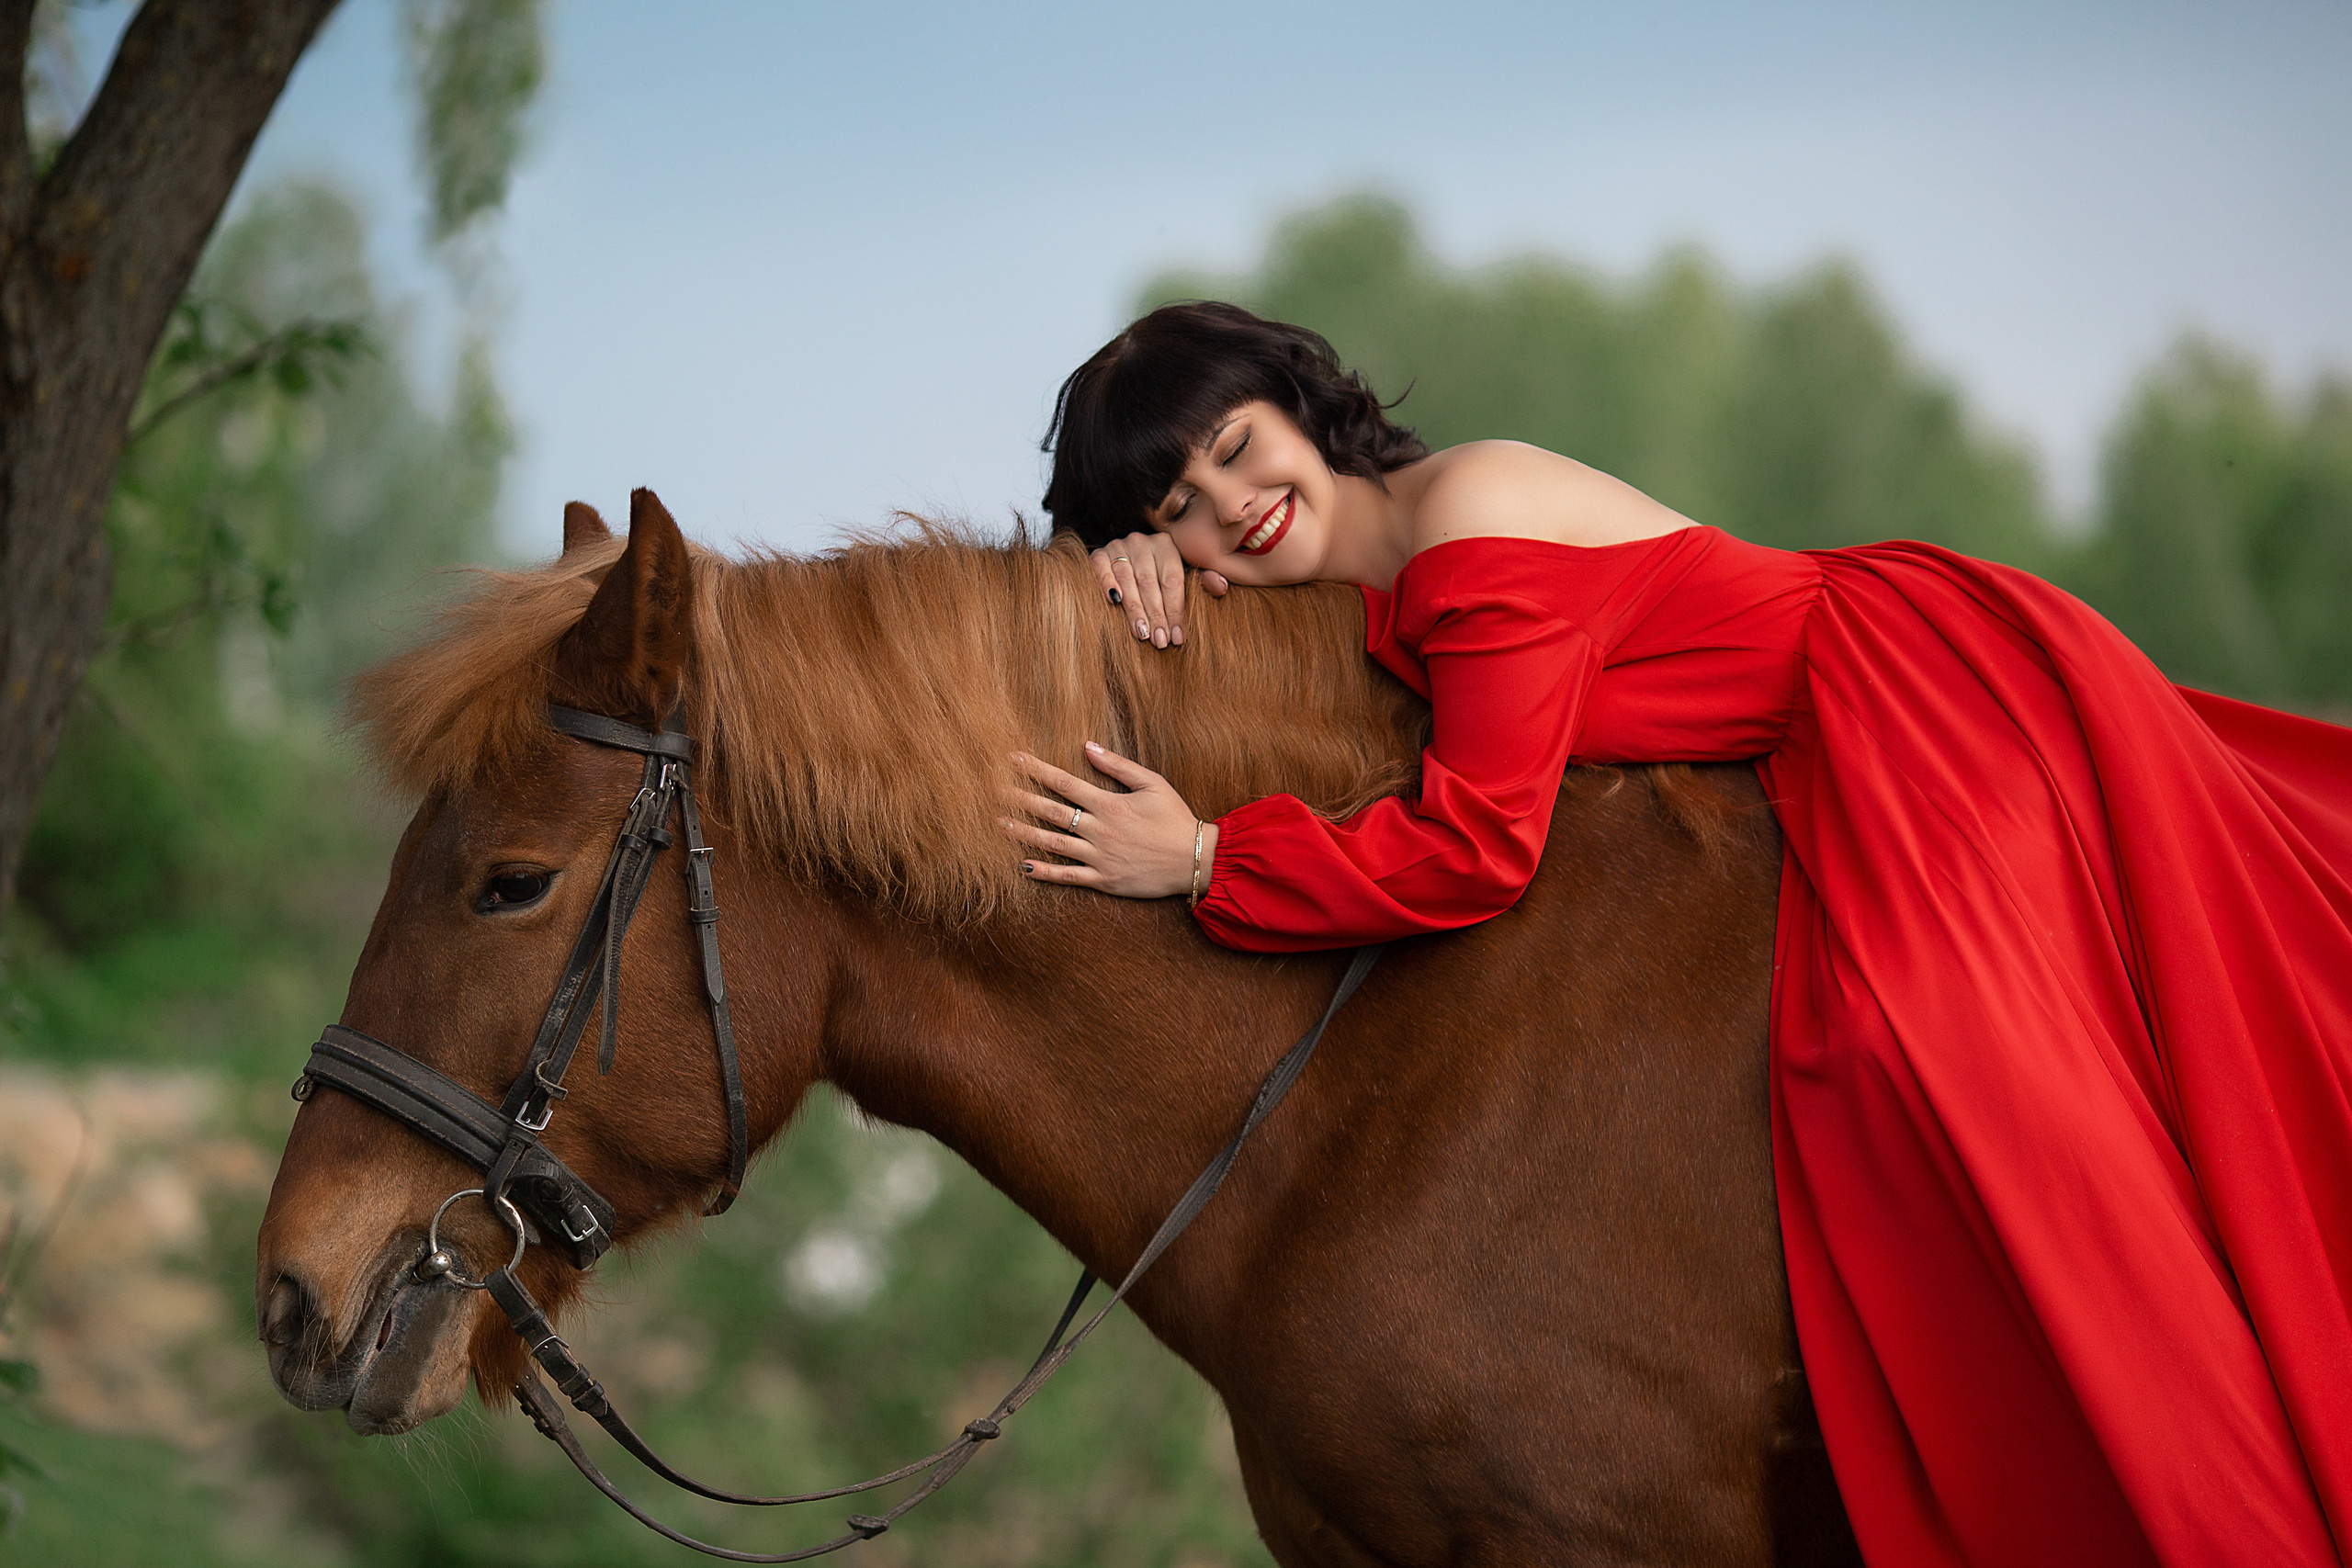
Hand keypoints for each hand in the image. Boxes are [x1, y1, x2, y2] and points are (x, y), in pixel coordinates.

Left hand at [1003, 742, 1213, 898]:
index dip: (1036, 769)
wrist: (1194, 859)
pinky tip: (1023, 866)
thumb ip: (1118, 765)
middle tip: (993, 789)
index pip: (1064, 782)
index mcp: (1109, 804)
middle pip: (1050, 811)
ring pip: (1052, 843)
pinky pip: (1067, 877)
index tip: (1013, 759)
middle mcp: (1098, 830)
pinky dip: (1044, 872)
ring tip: (1000, 824)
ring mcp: (1098, 857)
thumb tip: (1087, 746)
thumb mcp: (1152, 783)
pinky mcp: (1103, 880)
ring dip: (1024, 833)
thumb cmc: (1175, 818)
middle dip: (1020, 798)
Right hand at [1091, 532, 1226, 649]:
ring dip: (1134, 608)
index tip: (1178, 636)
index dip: (1176, 609)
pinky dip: (1107, 583)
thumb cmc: (1162, 576)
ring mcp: (1118, 545)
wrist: (1129, 562)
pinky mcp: (1099, 554)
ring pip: (1127, 579)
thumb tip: (1221, 586)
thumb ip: (1202, 581)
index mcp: (1166, 544)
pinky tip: (1114, 603)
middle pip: (1149, 582)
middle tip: (1160, 640)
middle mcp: (1142, 541)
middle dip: (1156, 614)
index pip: (1171, 580)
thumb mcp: (1185, 576)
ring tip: (1142, 633)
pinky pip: (1101, 568)